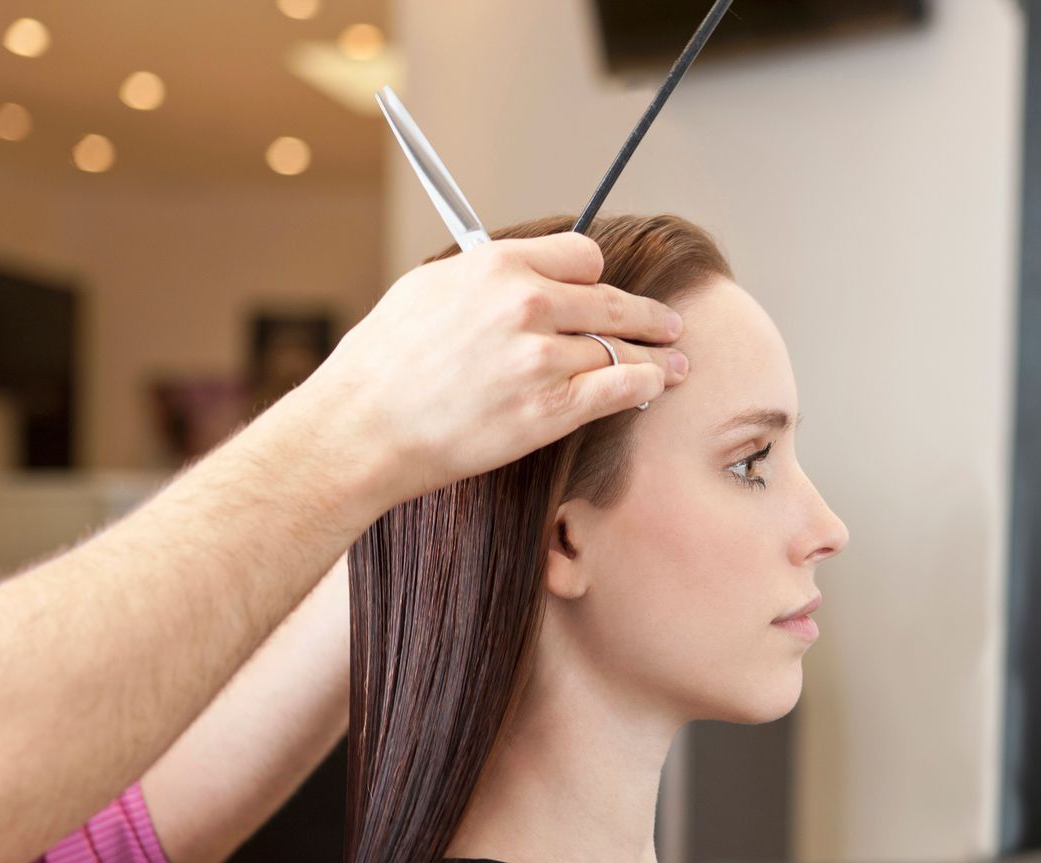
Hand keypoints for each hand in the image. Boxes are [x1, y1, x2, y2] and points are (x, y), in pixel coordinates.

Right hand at [294, 233, 687, 509]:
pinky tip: (658, 386)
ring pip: (619, 349)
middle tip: (670, 324)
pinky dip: (647, 385)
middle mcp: (526, 305)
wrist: (364, 426)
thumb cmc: (384, 362)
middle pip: (612, 302)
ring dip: (655, 357)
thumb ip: (484, 277)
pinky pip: (620, 389)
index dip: (598, 276)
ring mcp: (542, 358)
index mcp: (497, 265)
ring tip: (676, 364)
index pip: (582, 256)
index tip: (606, 290)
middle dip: (648, 316)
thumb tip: (519, 273)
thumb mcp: (429, 289)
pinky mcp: (550, 409)